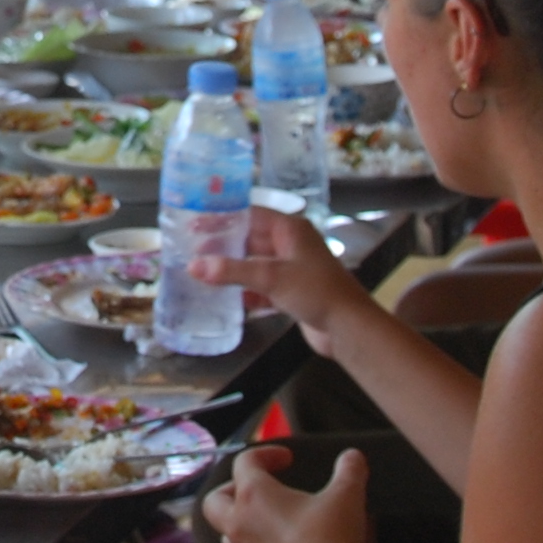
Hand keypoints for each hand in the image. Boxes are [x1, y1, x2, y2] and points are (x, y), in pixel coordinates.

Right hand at [188, 205, 372, 354]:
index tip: (196, 224)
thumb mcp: (271, 277)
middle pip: (251, 240)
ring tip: (202, 274)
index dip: (223, 218)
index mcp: (290, 229)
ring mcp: (293, 269)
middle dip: (224, 247)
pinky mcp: (293, 292)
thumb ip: (232, 271)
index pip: (250, 215)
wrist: (349, 327)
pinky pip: (263, 287)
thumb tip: (194, 266)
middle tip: (193, 252)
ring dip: (234, 271)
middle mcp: (291, 244)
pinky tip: (227, 299)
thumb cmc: (316, 291)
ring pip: (256, 265)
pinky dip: (247, 292)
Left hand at [201, 442, 381, 542]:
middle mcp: (238, 525)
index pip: (244, 462)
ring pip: (226, 536)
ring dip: (241, 525)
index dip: (265, 454)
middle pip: (214, 501)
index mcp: (254, 496)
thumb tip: (352, 456)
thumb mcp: (347, 497)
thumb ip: (349, 470)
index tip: (288, 460)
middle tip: (259, 491)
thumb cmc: (331, 540)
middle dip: (232, 490)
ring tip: (268, 523)